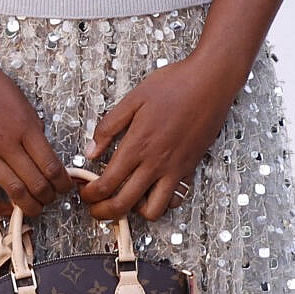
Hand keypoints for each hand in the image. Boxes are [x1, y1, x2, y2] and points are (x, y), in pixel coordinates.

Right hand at [0, 32, 72, 216]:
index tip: (65, 187)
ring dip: (28, 206)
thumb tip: (40, 146)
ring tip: (35, 209)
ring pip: (13, 191)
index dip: (62, 182)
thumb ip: (31, 123)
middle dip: (49, 197)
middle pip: (36, 183)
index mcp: (24, 126)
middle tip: (52, 198)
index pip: (51, 165)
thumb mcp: (18, 96)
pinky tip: (4, 208)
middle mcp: (6, 143)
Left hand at [80, 52, 238, 221]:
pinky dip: (162, 202)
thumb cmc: (173, 85)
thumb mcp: (133, 99)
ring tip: (126, 196)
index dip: (89, 194)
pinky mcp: (191, 169)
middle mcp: (155, 163)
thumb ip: (109, 127)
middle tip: (95, 206)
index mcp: (137, 145)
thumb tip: (90, 151)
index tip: (84, 191)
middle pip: (123, 205)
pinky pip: (176, 200)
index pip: (106, 185)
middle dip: (103, 212)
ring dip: (135, 210)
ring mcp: (175, 169)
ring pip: (152, 211)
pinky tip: (152, 188)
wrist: (211, 82)